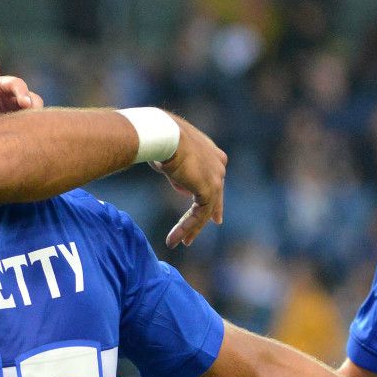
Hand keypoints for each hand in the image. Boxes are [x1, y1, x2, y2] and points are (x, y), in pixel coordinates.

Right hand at [150, 114, 226, 247]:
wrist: (161, 134)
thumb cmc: (157, 138)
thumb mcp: (168, 155)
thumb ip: (175, 171)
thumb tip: (179, 184)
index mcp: (210, 152)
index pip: (214, 178)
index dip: (213, 195)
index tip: (214, 211)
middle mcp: (218, 163)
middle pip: (216, 194)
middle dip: (212, 212)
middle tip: (215, 224)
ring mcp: (216, 177)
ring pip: (206, 208)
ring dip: (191, 227)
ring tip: (182, 242)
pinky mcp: (209, 189)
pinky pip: (199, 215)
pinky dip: (187, 228)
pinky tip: (176, 238)